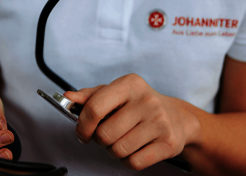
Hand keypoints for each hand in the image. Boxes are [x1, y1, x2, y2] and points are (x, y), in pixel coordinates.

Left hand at [65, 74, 200, 170]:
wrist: (177, 118)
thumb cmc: (139, 105)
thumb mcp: (116, 93)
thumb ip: (90, 96)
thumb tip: (68, 97)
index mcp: (130, 83)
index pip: (95, 107)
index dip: (82, 125)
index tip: (82, 132)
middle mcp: (146, 100)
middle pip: (105, 134)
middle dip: (100, 140)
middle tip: (107, 135)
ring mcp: (159, 122)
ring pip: (118, 150)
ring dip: (114, 151)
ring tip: (122, 141)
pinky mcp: (168, 143)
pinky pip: (134, 162)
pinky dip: (128, 161)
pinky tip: (135, 149)